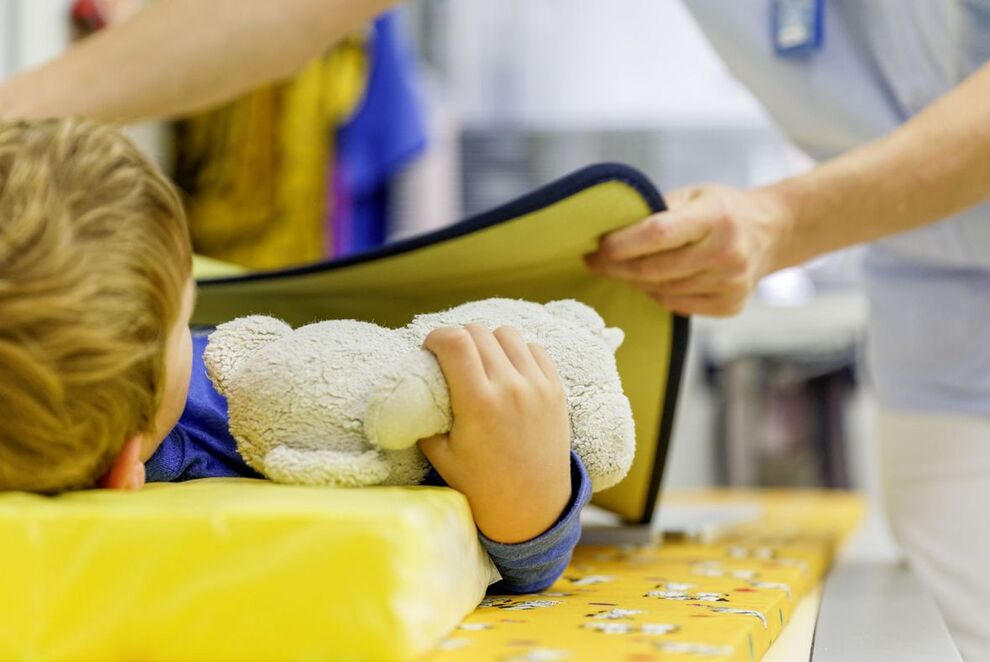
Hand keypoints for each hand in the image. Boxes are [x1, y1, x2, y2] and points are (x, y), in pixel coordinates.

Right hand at [418, 325, 570, 543]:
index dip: (436, 337)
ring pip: (507, 334)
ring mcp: (538, 386)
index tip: (429, 350)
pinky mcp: (556, 390)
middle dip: (458, 338)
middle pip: (478, 332)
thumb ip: (425, 417)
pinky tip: (506, 369)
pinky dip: (516, 351)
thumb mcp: (441, 455)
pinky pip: (534, 349)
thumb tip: (412, 387)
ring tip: (479, 362)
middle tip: (450, 359)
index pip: (455, 341)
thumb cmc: (481, 486)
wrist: (533, 509)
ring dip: (487, 341)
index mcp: (478, 403)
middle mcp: (510, 388)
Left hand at [584, 184, 791, 315]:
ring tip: (621, 269)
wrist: (771, 232)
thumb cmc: (721, 210)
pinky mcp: (730, 304)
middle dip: (617, 267)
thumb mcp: (694, 195)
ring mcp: (730, 282)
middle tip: (595, 262)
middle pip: (654, 269)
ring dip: (634, 282)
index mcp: (715, 217)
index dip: (621, 244)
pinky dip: (657, 294)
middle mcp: (726, 252)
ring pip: (661, 291)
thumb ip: (657, 210)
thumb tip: (608, 227)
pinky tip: (651, 282)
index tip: (597, 247)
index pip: (657, 234)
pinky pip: (676, 305)